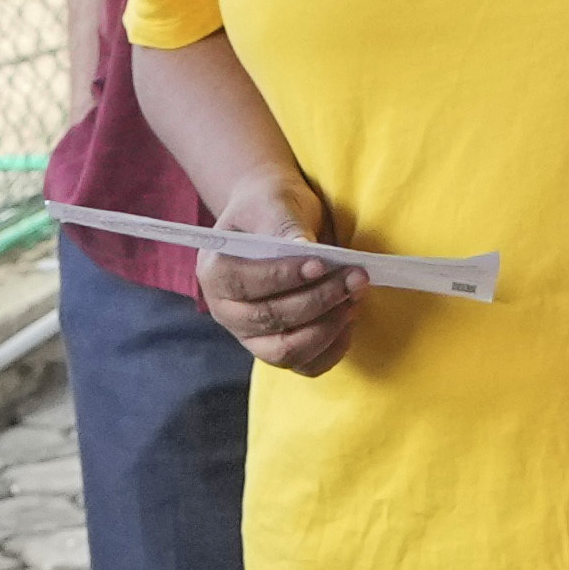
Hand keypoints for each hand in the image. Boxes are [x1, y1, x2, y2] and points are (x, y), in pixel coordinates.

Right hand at [191, 174, 365, 375]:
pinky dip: (333, 348)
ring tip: (353, 297)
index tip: (321, 263)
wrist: (275, 221)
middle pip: (269, 319)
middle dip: (317, 300)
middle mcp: (226, 311)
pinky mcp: (279, 349)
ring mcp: (251, 336)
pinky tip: (350, 318)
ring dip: (327, 327)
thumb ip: (284, 225)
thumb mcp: (273, 204)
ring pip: (287, 351)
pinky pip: (307, 365)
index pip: (245, 283)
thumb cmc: (270, 209)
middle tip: (354, 277)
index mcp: (214, 272)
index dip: (284, 276)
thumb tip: (303, 247)